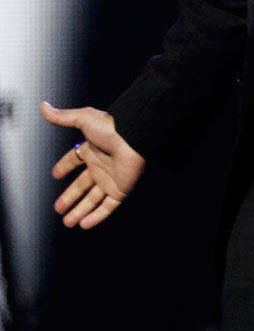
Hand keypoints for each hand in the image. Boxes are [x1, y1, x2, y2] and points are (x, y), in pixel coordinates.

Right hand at [40, 102, 145, 228]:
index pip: (75, 159)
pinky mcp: (121, 190)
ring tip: (67, 222)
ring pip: (93, 199)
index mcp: (92, 149)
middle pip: (82, 185)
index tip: (54, 174)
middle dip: (70, 197)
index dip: (65, 166)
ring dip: (80, 211)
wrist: (133, 138)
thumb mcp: (83, 119)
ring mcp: (111, 179)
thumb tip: (43, 107)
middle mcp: (101, 165)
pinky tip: (84, 224)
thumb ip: (63, 117)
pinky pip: (108, 207)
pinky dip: (96, 216)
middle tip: (58, 208)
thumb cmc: (111, 127)